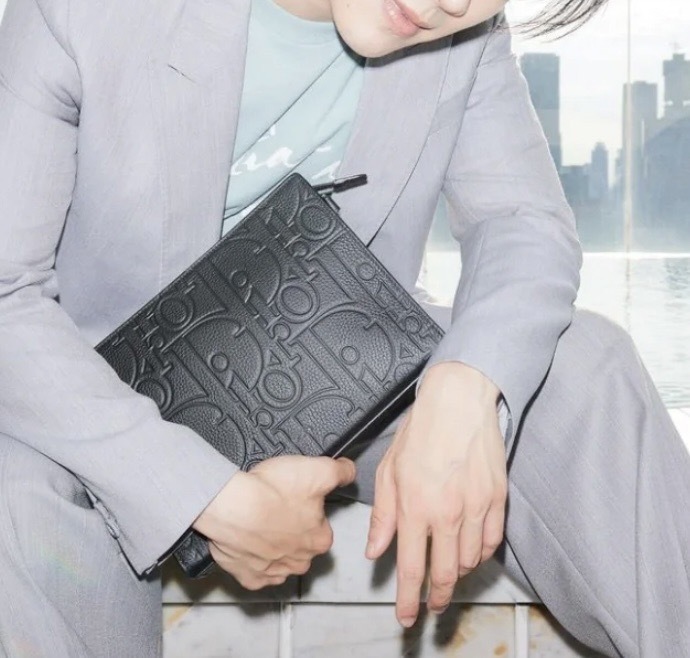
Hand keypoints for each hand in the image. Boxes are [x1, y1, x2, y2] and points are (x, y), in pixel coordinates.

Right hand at [193, 455, 355, 589]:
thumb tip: (350, 471)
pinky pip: (256, 572)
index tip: (294, 499)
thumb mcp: (318, 470)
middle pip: (301, 545)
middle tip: (276, 508)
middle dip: (291, 530)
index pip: (321, 526)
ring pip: (280, 560)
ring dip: (273, 546)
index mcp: (320, 539)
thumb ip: (341, 472)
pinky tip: (248, 541)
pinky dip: (252, 560)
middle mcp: (300, 562)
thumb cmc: (271, 491)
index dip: (308, 509)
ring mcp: (273, 573)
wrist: (230, 506)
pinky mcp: (249, 578)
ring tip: (260, 522)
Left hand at [365, 362, 506, 626]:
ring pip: (470, 561)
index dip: (408, 599)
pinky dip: (479, 555)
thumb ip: (383, 515)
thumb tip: (374, 550)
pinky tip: (469, 553)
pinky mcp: (497, 499)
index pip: (410, 567)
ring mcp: (476, 507)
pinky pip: (491, 542)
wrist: (459, 401)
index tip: (406, 618)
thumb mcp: (388, 469)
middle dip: (437, 599)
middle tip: (431, 608)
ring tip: (447, 574)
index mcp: (415, 506)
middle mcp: (446, 513)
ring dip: (457, 575)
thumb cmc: (420, 431)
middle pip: (445, 574)